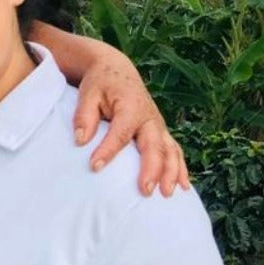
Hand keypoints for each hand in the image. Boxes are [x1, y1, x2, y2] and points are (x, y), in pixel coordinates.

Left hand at [75, 57, 189, 196]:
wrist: (116, 70)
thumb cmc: (100, 83)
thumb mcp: (88, 94)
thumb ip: (84, 116)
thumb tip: (80, 140)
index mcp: (130, 107)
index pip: (120, 133)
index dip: (108, 150)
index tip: (95, 166)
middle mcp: (149, 117)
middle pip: (154, 146)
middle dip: (151, 169)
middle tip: (144, 191)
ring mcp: (158, 125)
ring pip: (170, 151)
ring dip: (171, 173)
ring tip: (167, 194)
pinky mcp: (160, 131)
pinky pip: (174, 151)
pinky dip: (180, 168)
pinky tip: (184, 187)